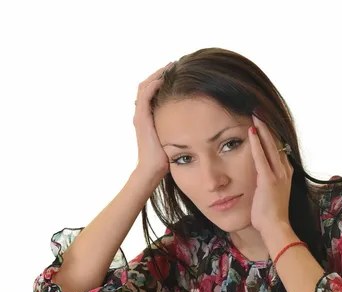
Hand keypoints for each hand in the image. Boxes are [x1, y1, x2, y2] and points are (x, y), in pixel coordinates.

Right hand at [133, 62, 174, 182]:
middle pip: (147, 86)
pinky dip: (153, 86)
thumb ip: (177, 126)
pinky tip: (163, 79)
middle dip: (159, 73)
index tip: (175, 72)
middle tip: (172, 64)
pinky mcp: (141, 120)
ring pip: (145, 87)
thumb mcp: (172, 137)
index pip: (151, 92)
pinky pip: (145, 97)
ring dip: (157, 75)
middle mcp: (141, 114)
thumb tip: (194, 120)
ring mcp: (140, 116)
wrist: (152, 170)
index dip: (161, 80)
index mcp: (148, 117)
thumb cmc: (164, 158)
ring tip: (169, 67)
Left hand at [248, 115, 293, 233]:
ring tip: (256, 115)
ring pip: (270, 146)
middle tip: (259, 111)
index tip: (264, 122)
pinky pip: (261, 157)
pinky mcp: (268, 180)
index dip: (271, 135)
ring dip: (262, 129)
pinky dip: (256, 144)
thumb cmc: (270, 216)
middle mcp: (284, 171)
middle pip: (276, 143)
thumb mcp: (270, 195)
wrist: (276, 227)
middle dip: (267, 126)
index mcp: (285, 174)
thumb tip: (259, 178)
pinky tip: (251, 132)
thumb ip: (266, 183)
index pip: (278, 149)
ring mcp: (278, 175)